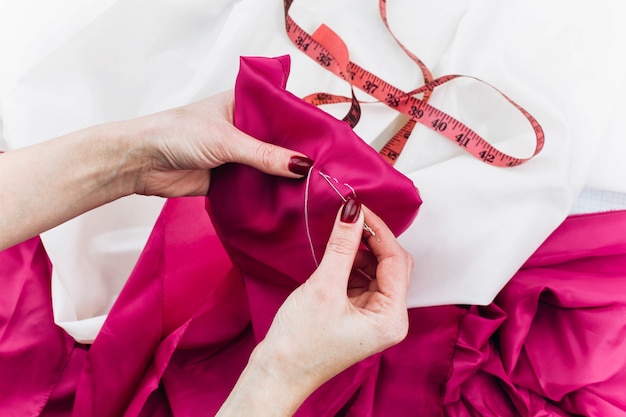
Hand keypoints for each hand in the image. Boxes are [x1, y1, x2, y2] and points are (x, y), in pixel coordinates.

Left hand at [128, 90, 311, 196]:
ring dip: (283, 177)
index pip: (282, 111)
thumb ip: (265, 154)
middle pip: (279, 142)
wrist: (142, 163)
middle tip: (327, 168)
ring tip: (315, 187)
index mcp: (243, 104)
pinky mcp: (229, 178)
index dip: (304, 125)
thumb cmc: (177, 134)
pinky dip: (268, 193)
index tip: (329, 140)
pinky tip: (289, 201)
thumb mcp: (227, 140)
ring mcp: (236, 154)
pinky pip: (255, 186)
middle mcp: (243, 128)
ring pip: (268, 166)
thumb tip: (302, 165)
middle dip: (297, 156)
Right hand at [217, 199, 412, 415]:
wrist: (276, 373)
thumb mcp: (323, 287)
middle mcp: (389, 319)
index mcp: (391, 318)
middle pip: (392, 265)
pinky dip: (351, 264)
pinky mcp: (358, 315)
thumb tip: (353, 212)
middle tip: (351, 217)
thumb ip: (342, 246)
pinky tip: (337, 255)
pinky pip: (362, 280)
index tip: (359, 208)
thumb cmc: (299, 345)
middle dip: (373, 240)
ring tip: (341, 235)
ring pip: (377, 270)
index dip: (379, 231)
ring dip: (361, 251)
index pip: (395, 261)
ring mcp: (374, 318)